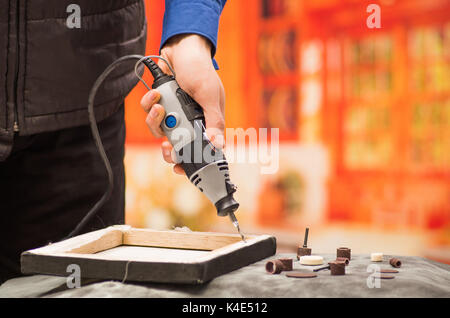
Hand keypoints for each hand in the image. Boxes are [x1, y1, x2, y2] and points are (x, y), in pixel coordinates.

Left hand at [140, 34, 224, 174]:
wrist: (182, 49)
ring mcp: (172, 114)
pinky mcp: (159, 104)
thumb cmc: (201, 72)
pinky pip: (149, 112)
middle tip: (166, 145)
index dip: (189, 163)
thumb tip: (218, 144)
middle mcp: (188, 122)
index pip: (199, 150)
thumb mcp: (210, 96)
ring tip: (159, 106)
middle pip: (175, 147)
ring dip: (155, 120)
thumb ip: (213, 121)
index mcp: (205, 124)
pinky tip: (155, 94)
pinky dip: (149, 103)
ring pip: (158, 130)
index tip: (178, 170)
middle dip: (167, 148)